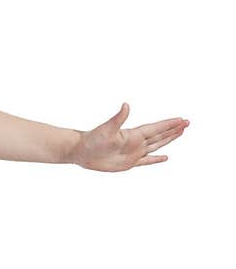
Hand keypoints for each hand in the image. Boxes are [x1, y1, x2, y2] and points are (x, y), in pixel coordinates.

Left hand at [69, 102, 189, 170]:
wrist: (82, 152)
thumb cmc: (92, 139)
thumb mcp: (107, 128)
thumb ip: (119, 118)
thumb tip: (126, 105)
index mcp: (134, 134)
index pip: (156, 128)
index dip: (169, 124)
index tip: (182, 119)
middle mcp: (136, 142)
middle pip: (160, 135)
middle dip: (174, 129)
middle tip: (187, 123)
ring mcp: (134, 153)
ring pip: (156, 145)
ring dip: (169, 140)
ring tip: (180, 133)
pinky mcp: (129, 163)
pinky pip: (146, 161)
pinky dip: (156, 159)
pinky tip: (165, 157)